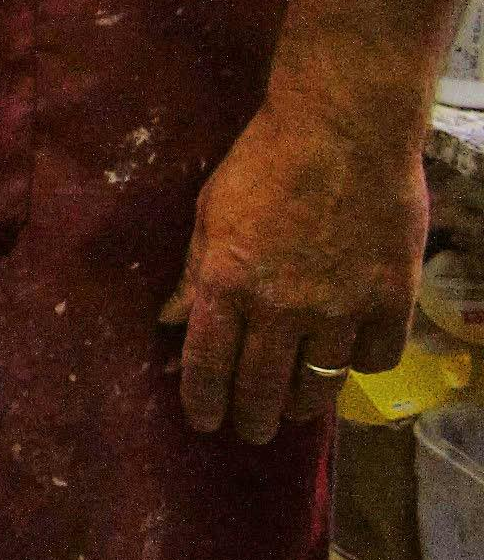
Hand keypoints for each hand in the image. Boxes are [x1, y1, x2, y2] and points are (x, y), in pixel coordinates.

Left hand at [167, 94, 424, 443]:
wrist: (343, 129)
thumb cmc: (264, 161)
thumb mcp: (209, 211)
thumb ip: (192, 272)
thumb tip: (169, 320)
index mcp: (225, 284)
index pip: (206, 365)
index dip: (202, 402)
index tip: (203, 422)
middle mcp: (280, 308)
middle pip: (262, 389)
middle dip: (252, 419)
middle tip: (250, 430)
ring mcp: (340, 308)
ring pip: (321, 385)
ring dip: (304, 403)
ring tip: (296, 406)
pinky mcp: (391, 300)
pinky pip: (375, 359)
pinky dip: (361, 365)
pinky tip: (350, 359)